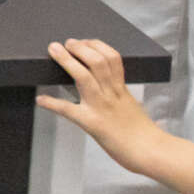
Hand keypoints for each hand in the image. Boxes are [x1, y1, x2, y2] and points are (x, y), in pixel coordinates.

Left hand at [38, 38, 172, 176]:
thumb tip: (108, 87)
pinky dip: (53, 103)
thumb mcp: (132, 106)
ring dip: (67, 61)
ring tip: (54, 50)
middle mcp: (111, 94)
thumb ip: (119, 96)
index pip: (113, 59)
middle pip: (97, 62)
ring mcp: (101, 107)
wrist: (152, 152)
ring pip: (84, 77)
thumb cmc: (144, 133)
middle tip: (67, 42)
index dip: (97, 45)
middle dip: (80, 48)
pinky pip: (69, 110)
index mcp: (122, 90)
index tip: (85, 41)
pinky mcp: (92, 123)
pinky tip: (41, 99)